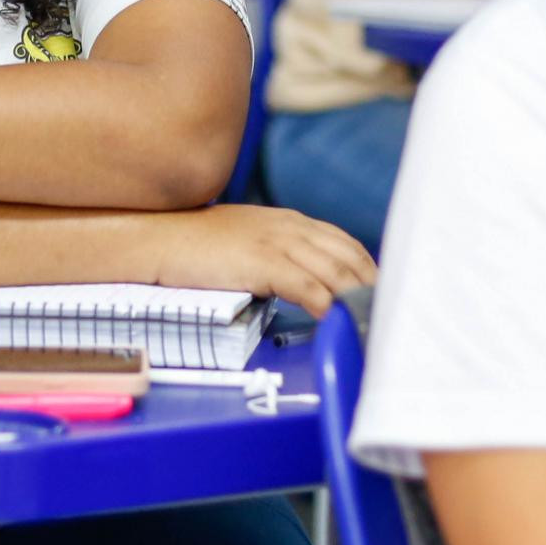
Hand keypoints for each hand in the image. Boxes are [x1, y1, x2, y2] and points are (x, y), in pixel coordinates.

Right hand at [147, 206, 376, 316]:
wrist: (160, 239)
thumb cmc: (197, 246)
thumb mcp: (248, 242)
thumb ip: (277, 257)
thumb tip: (301, 285)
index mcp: (291, 221)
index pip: (345, 243)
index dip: (367, 269)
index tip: (379, 294)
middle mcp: (292, 228)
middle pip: (349, 256)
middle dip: (371, 287)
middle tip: (385, 314)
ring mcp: (278, 243)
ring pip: (335, 271)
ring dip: (356, 298)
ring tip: (369, 323)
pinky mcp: (263, 263)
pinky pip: (307, 286)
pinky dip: (327, 304)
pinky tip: (335, 320)